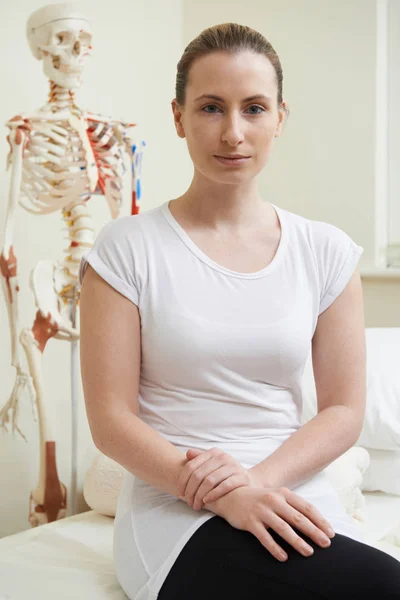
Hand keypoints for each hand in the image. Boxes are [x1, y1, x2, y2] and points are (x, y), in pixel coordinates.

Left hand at [177, 447, 261, 509]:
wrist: (248, 481)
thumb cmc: (224, 475)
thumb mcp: (212, 465)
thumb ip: (199, 459)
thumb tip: (187, 453)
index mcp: (213, 453)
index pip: (191, 466)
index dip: (182, 481)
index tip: (179, 493)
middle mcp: (223, 457)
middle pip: (198, 475)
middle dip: (190, 491)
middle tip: (188, 502)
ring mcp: (233, 466)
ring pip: (209, 481)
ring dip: (200, 495)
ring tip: (196, 505)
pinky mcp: (242, 477)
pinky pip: (224, 486)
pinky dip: (213, 494)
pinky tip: (207, 501)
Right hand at [204, 485, 335, 562]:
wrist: (231, 495)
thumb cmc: (260, 499)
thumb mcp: (278, 497)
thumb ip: (294, 507)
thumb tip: (317, 524)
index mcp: (283, 493)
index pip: (306, 508)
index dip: (320, 521)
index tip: (331, 533)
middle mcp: (273, 500)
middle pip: (298, 518)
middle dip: (314, 532)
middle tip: (326, 544)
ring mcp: (261, 511)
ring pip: (283, 528)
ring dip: (298, 542)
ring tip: (309, 552)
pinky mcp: (250, 521)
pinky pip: (265, 537)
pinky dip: (275, 548)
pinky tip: (284, 557)